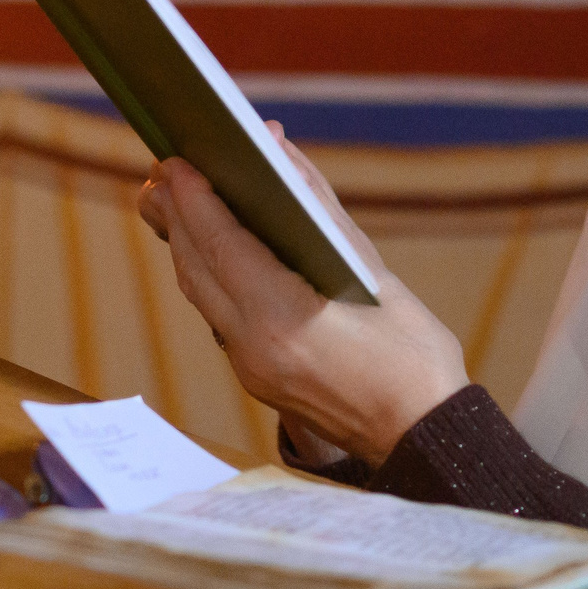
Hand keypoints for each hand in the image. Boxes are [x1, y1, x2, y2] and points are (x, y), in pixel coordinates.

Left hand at [137, 135, 468, 465]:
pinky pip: (218, 315)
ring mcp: (250, 367)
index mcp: (284, 318)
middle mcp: (254, 346)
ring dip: (187, 244)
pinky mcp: (256, 377)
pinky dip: (210, 274)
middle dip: (177, 214)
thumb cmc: (413, 356)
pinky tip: (216, 248)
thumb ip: (319, 209)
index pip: (220, 245)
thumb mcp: (374, 271)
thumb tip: (280, 154)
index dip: (193, 199)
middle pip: (196, 268)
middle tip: (166, 169)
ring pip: (200, 293)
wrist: (421, 434)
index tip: (177, 160)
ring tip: (182, 199)